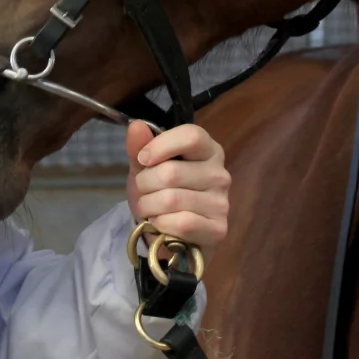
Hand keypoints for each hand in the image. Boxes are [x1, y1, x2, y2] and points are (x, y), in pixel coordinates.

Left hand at [125, 121, 230, 265]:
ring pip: (170, 199)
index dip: (160, 145)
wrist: (167, 233)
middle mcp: (220, 174)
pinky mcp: (218, 230)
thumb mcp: (144, 167)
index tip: (143, 158)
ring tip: (149, 209)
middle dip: (144, 184)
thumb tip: (136, 125)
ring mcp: (222, 203)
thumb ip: (139, 146)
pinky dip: (161, 224)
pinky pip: (181, 223)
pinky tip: (161, 224)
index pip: (191, 136)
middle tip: (144, 192)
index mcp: (208, 150)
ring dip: (148, 206)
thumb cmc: (159, 192)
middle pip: (171, 172)